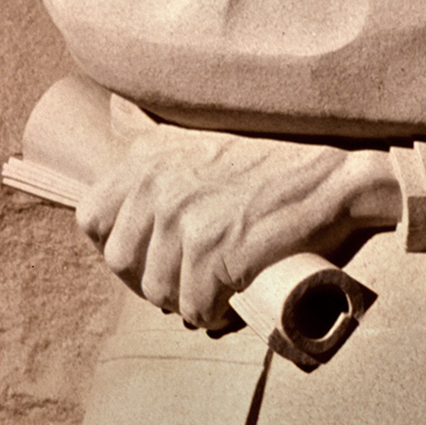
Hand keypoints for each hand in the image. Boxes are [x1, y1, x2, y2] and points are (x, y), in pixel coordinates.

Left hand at [77, 100, 403, 328]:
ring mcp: (184, 219)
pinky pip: (195, 306)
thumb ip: (151, 130)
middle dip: (149, 280)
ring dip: (184, 301)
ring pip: (158, 290)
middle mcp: (158, 186)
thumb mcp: (197, 135)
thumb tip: (117, 109)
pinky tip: (230, 306)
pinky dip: (212, 315)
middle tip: (183, 283)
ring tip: (212, 294)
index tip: (146, 256)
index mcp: (145, 158)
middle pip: (120, 261)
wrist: (334, 179)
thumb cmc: (273, 163)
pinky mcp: (214, 252)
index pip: (91, 218)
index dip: (117, 245)